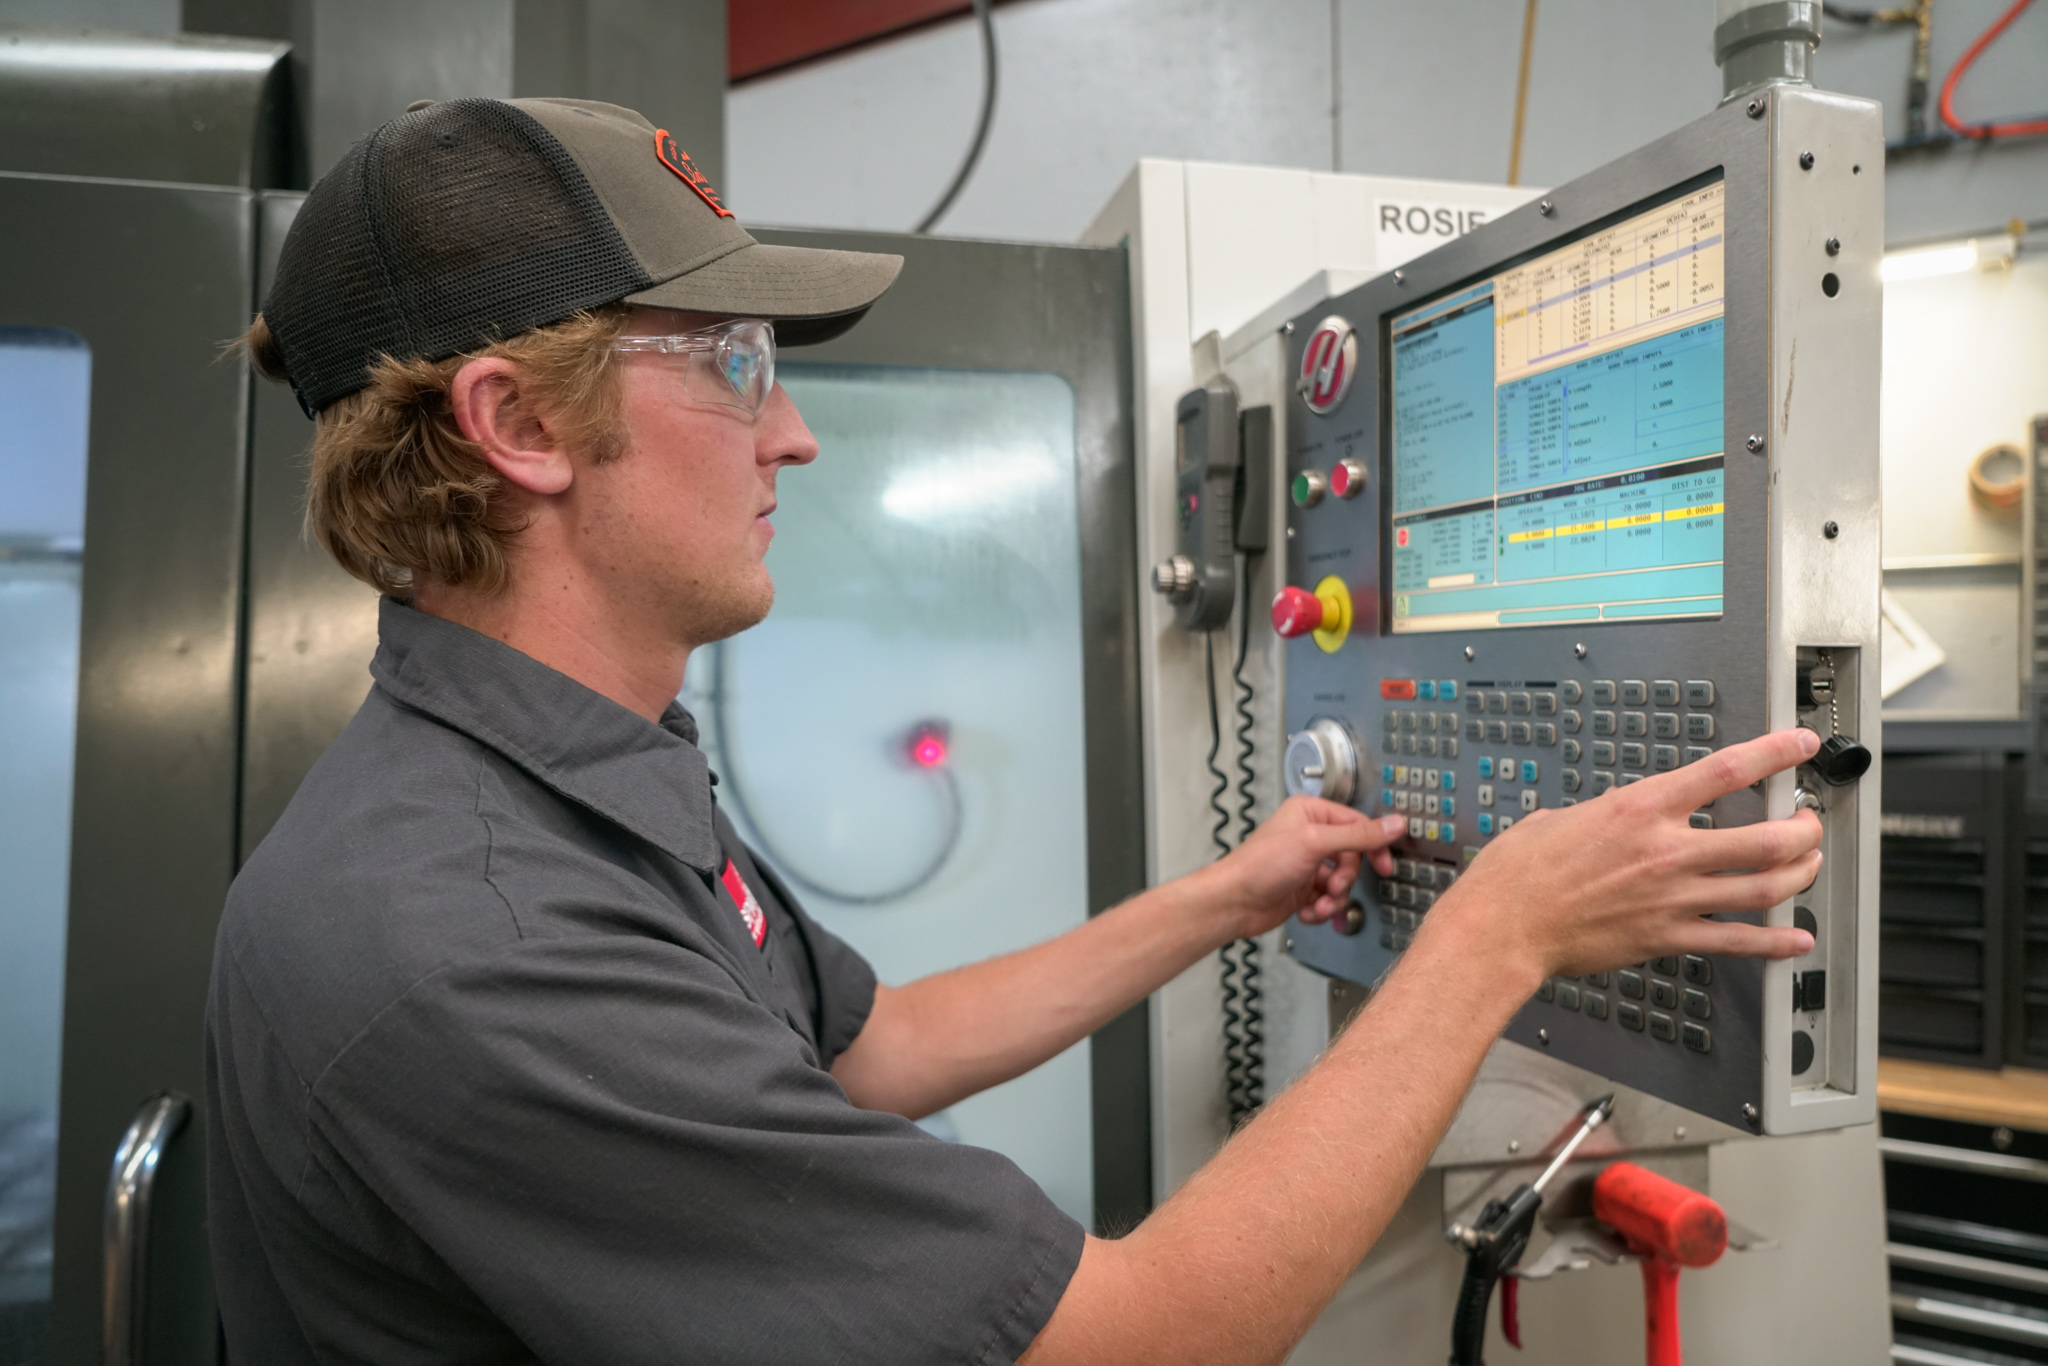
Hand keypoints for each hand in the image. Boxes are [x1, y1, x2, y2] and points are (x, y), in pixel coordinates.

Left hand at [1195, 797, 1406, 941]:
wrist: (1234, 903)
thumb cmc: (1260, 865)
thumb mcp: (1315, 843)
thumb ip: (1359, 835)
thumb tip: (1395, 824)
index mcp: (1311, 813)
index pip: (1357, 824)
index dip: (1373, 846)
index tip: (1383, 865)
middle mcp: (1309, 836)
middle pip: (1352, 857)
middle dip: (1345, 878)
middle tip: (1334, 887)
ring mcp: (1306, 864)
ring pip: (1342, 882)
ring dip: (1334, 898)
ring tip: (1318, 904)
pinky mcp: (1303, 889)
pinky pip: (1328, 899)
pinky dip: (1321, 909)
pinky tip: (1306, 912)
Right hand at [1427, 728, 1823, 979]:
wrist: (1502, 926)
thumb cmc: (1517, 875)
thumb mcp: (1558, 819)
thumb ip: (1600, 815)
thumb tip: (1606, 818)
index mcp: (1640, 809)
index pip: (1726, 771)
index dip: (1774, 753)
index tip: (1799, 743)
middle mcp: (1666, 851)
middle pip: (1766, 837)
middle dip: (1803, 829)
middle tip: (1810, 823)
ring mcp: (1672, 898)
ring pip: (1764, 886)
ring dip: (1799, 875)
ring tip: (1809, 867)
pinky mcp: (1666, 936)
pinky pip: (1737, 940)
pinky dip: (1775, 942)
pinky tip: (1797, 939)